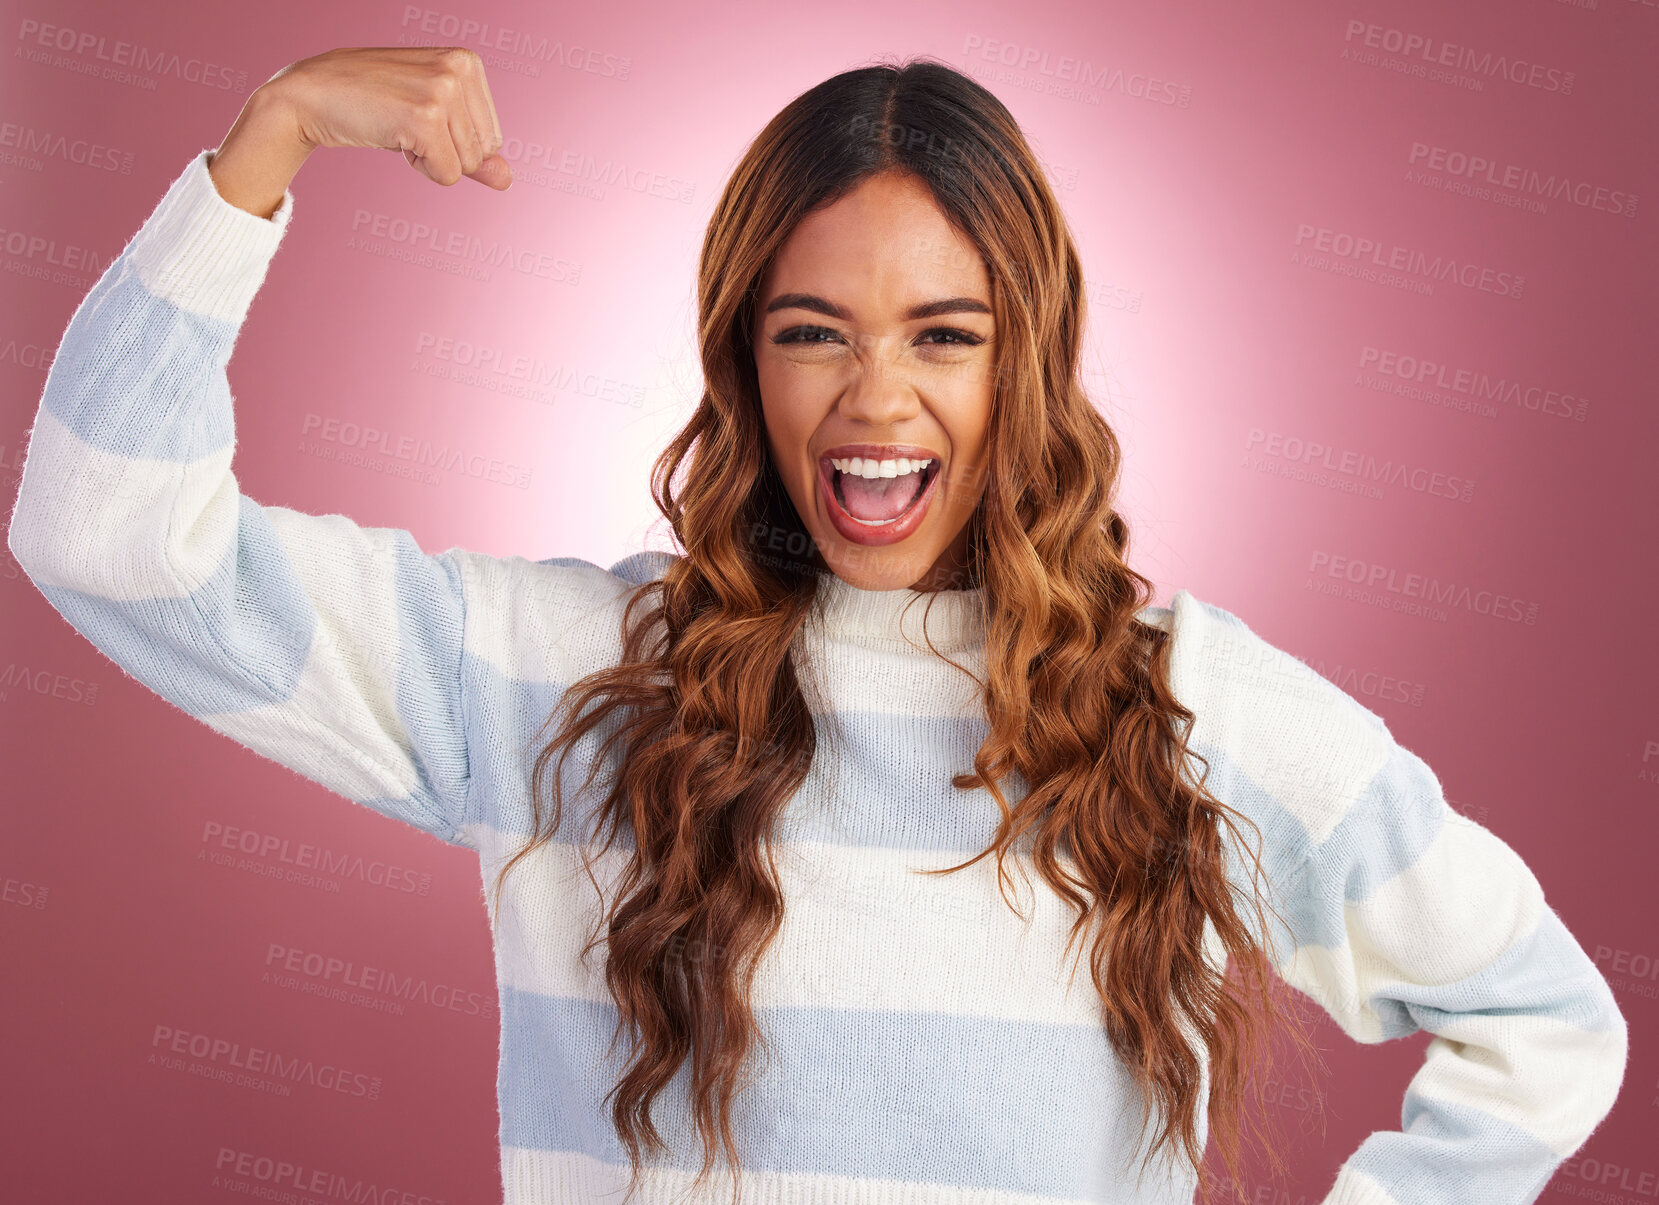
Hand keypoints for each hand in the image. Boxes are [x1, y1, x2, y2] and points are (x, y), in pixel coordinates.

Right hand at [269, 46, 511, 188]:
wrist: (313, 94)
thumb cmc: (372, 104)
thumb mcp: (430, 120)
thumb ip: (472, 150)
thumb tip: (506, 180)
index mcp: (468, 61)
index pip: (492, 137)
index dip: (454, 142)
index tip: (418, 116)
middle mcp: (460, 68)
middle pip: (482, 152)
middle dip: (445, 152)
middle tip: (404, 122)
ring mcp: (443, 91)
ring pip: (467, 166)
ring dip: (430, 159)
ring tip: (397, 126)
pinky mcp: (425, 117)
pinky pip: (447, 174)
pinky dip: (420, 168)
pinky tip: (392, 136)